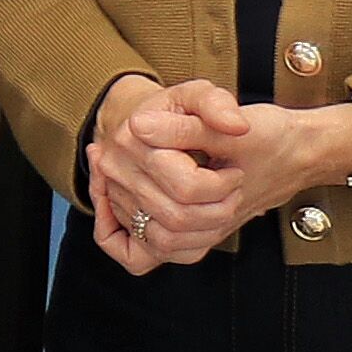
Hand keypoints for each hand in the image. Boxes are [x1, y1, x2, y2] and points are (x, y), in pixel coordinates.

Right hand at [83, 77, 262, 272]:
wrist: (163, 125)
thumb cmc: (184, 113)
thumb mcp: (203, 95)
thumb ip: (218, 105)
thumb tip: (233, 124)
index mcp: (132, 139)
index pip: (186, 186)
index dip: (222, 185)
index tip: (235, 172)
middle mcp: (117, 171)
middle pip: (176, 217)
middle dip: (218, 210)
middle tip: (230, 191)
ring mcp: (116, 198)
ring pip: (162, 239)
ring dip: (202, 232)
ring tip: (216, 208)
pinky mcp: (121, 220)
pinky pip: (137, 256)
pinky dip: (168, 252)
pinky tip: (189, 233)